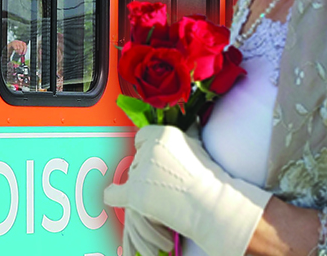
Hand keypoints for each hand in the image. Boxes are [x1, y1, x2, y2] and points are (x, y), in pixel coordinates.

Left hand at [103, 125, 271, 255]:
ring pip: (132, 175)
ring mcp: (140, 172)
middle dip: (147, 169)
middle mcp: (149, 150)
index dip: (149, 149)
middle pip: (137, 158)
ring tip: (165, 194)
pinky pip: (114, 193)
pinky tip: (115, 194)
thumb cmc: (209, 179)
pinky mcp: (136, 194)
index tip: (159, 160)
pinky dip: (114, 194)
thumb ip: (186, 133)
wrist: (213, 205)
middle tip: (167, 181)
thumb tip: (192, 120)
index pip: (142, 137)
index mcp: (163, 135)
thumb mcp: (197, 145)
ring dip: (142, 184)